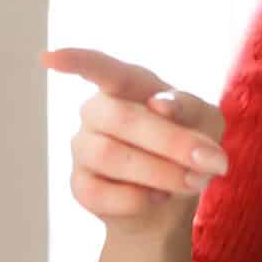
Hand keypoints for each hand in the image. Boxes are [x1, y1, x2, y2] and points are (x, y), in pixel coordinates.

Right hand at [43, 47, 228, 239]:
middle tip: (212, 164)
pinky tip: (157, 197)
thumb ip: (191, 107)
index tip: (49, 59)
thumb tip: (160, 105)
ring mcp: (83, 147)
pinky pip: (100, 193)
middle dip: (172, 143)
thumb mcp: (206, 121)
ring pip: (111, 156)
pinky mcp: (80, 185)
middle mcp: (97, 111)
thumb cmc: (189, 146)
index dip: (75, 61)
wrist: (174, 202)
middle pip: (122, 118)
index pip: (99, 67)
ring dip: (161, 173)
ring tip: (192, 182)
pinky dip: (138, 198)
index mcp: (127, 85)